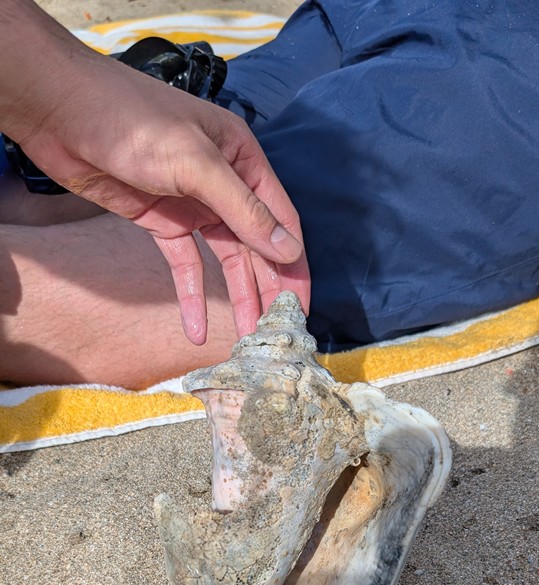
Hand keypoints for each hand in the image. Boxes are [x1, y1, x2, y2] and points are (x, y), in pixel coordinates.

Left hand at [0, 0, 309, 342]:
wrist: (62, 113)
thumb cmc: (132, 121)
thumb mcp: (196, 164)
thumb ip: (243, 209)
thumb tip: (288, 250)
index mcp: (242, 158)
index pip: (280, 220)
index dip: (292, 265)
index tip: (299, 308)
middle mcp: (223, 182)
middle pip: (255, 245)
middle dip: (267, 289)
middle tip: (275, 334)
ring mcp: (192, 203)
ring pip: (224, 260)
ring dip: (235, 298)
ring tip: (243, 340)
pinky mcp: (161, 220)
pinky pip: (185, 264)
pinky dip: (191, 295)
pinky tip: (195, 328)